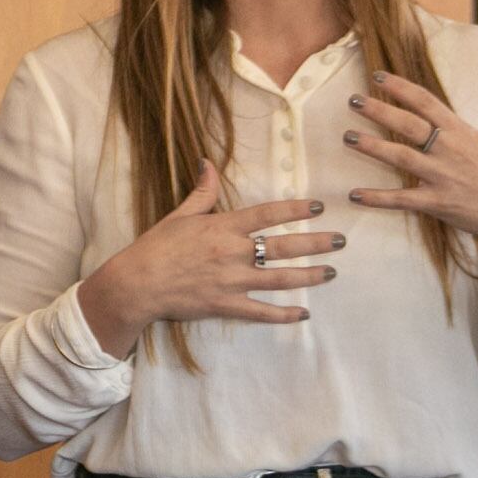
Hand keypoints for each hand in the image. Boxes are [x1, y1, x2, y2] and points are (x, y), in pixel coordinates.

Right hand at [76, 162, 342, 357]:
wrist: (137, 284)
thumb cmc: (156, 247)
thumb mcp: (179, 215)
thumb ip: (202, 192)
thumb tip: (208, 163)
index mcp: (223, 227)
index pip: (267, 215)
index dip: (295, 210)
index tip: (318, 207)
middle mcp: (233, 253)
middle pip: (283, 247)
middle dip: (316, 244)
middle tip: (341, 241)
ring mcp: (232, 281)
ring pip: (280, 279)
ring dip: (309, 276)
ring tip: (331, 272)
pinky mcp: (226, 305)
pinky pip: (261, 311)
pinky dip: (283, 314)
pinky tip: (303, 314)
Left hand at [343, 71, 477, 278]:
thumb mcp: (477, 143)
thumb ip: (449, 130)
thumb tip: (421, 114)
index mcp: (460, 131)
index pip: (426, 102)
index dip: (400, 87)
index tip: (377, 77)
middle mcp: (450, 150)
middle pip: (408, 124)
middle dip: (378, 110)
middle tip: (352, 100)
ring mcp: (443, 176)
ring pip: (401, 157)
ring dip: (371, 146)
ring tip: (348, 137)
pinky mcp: (438, 203)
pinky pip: (401, 199)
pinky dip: (376, 197)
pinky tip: (354, 194)